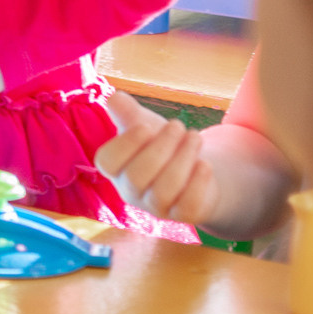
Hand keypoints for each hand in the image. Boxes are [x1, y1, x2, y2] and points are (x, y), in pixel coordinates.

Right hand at [95, 89, 221, 222]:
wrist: (193, 168)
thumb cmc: (161, 144)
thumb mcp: (144, 124)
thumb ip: (128, 112)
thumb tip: (114, 98)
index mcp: (115, 169)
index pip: (107, 162)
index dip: (125, 144)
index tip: (145, 125)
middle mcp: (131, 191)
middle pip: (136, 176)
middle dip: (160, 148)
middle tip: (178, 125)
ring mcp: (157, 207)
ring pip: (164, 190)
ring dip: (182, 159)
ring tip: (196, 137)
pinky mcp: (183, 215)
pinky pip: (188, 206)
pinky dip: (198, 182)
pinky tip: (205, 164)